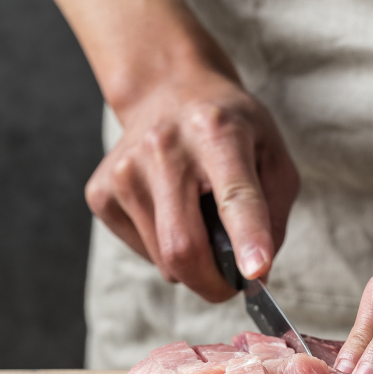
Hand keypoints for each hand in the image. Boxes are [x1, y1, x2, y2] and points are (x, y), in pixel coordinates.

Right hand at [84, 71, 298, 301]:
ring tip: (198, 219)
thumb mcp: (271, 155)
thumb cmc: (227, 128)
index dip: (247, 238)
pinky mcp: (100, 193)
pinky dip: (163, 250)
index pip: (234, 195)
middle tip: (231, 283)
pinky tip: (169, 212)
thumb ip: (272, 214)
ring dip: (189, 261)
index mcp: (217, 132)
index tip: (255, 272)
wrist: (167, 90)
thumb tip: (254, 274)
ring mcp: (124, 171)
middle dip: (212, 283)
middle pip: (183, 246)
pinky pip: (142, 252)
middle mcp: (163, 148)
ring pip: (163, 259)